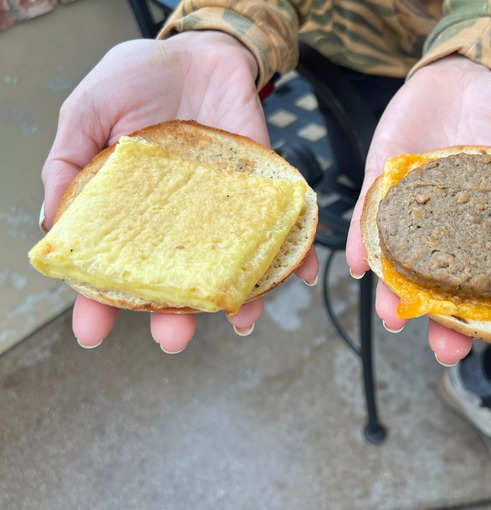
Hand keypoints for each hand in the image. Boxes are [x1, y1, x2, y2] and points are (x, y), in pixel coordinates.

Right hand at [41, 31, 317, 352]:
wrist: (199, 50)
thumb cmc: (139, 78)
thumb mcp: (87, 114)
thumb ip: (68, 164)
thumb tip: (53, 223)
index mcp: (131, 211)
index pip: (114, 267)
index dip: (100, 302)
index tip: (92, 334)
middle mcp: (177, 220)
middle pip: (176, 279)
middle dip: (174, 313)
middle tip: (173, 339)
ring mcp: (221, 210)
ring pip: (229, 265)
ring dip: (236, 296)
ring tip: (239, 319)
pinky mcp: (261, 190)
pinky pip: (279, 228)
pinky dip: (292, 253)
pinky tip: (296, 275)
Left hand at [346, 55, 490, 366]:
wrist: (460, 72)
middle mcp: (454, 235)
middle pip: (451, 292)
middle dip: (449, 326)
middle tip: (449, 352)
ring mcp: (417, 216)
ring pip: (404, 268)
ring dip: (396, 297)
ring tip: (395, 318)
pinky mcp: (383, 190)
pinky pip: (370, 223)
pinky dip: (363, 245)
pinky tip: (361, 266)